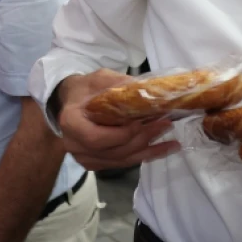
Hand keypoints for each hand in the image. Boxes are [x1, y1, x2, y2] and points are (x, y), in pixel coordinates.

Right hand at [54, 70, 176, 170]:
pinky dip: (143, 156)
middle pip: (113, 150)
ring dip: (148, 150)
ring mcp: (83, 157)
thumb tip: (148, 90)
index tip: (140, 122)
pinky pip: (121, 163)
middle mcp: (74, 144)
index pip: (96, 137)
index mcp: (71, 122)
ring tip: (170, 140)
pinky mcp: (95, 163)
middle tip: (165, 124)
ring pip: (120, 160)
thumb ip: (120, 85)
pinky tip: (162, 149)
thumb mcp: (100, 79)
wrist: (72, 102)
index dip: (121, 134)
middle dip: (142, 139)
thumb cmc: (86, 88)